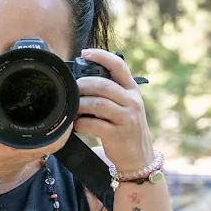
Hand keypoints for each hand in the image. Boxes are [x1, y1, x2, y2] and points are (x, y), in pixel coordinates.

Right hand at [0, 103, 72, 181]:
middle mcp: (25, 152)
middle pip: (55, 141)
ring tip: (63, 110)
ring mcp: (30, 155)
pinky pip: (48, 145)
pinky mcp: (30, 156)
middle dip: (63, 123)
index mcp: (11, 145)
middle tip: (66, 105)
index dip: (58, 127)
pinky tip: (54, 121)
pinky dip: (54, 134)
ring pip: (54, 144)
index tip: (63, 111)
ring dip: (60, 129)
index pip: (43, 139)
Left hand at [74, 48, 155, 171]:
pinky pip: (93, 124)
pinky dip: (81, 123)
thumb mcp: (126, 106)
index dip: (101, 56)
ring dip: (80, 104)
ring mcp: (126, 118)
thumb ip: (111, 92)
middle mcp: (132, 101)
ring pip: (97, 103)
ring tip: (72, 108)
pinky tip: (78, 125)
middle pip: (103, 85)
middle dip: (82, 84)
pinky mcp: (118, 134)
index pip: (119, 65)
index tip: (85, 53)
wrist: (139, 158)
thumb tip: (82, 80)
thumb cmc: (126, 128)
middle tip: (71, 88)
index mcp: (133, 90)